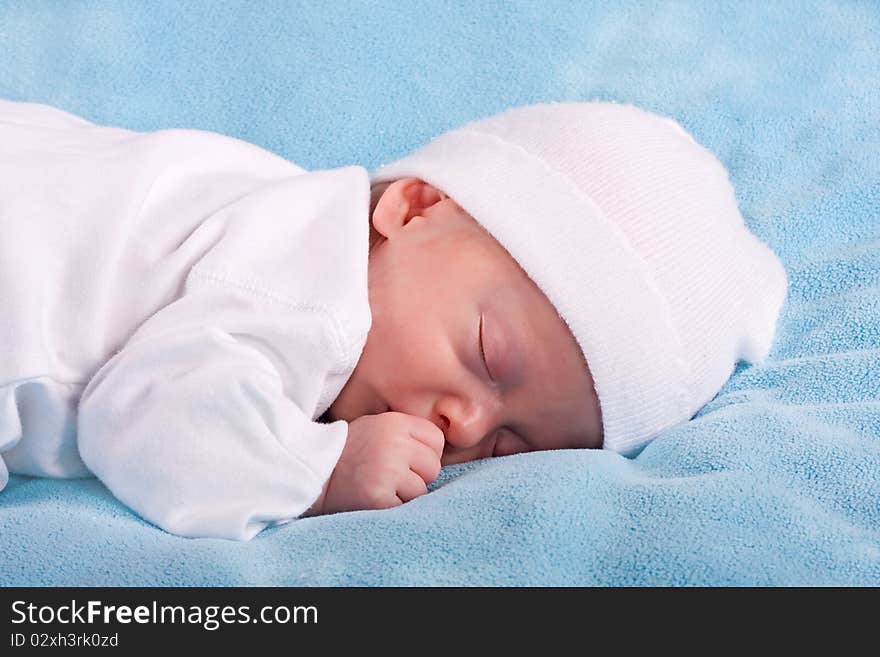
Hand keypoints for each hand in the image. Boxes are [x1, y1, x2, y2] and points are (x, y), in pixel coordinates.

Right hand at [316, 412, 444, 514]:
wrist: (314, 470)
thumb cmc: (350, 450)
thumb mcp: (378, 426)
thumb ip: (408, 433)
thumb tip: (441, 452)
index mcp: (396, 422)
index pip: (437, 441)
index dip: (425, 453)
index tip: (406, 458)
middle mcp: (394, 444)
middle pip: (433, 467)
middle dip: (418, 475)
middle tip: (391, 475)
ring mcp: (387, 470)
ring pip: (421, 491)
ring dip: (405, 494)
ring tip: (380, 485)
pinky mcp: (378, 496)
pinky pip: (405, 507)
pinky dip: (393, 507)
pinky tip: (375, 496)